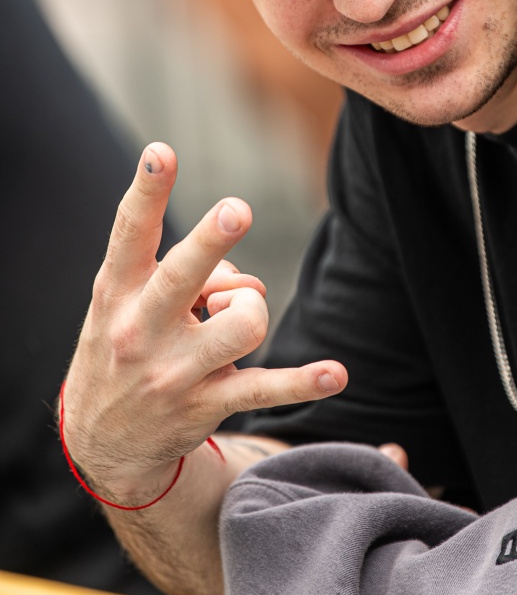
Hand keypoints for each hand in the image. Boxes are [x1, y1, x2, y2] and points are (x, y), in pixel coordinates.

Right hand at [61, 142, 346, 504]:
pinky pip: (264, 389)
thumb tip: (243, 276)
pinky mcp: (206, 405)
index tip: (162, 151)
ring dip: (251, 310)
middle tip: (238, 210)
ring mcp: (174, 372)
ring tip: (233, 318)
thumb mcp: (127, 304)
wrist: (102, 443)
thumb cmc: (126, 345)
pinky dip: (303, 383)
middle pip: (182, 277)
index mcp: (117, 292)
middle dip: (211, 243)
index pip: (130, 233)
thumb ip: (182, 271)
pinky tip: (335, 374)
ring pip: (240, 324)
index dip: (147, 190)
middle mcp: (141, 330)